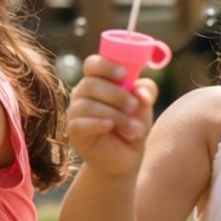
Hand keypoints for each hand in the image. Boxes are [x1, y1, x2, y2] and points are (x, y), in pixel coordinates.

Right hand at [66, 55, 156, 177]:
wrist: (125, 157)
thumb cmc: (132, 124)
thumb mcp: (144, 105)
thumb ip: (146, 91)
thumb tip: (140, 92)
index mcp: (98, 81)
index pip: (93, 64)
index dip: (106, 66)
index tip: (123, 74)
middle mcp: (82, 93)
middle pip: (91, 84)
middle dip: (116, 95)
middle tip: (134, 107)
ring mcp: (75, 112)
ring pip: (88, 105)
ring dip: (116, 115)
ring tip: (134, 129)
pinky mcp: (74, 131)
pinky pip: (80, 123)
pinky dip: (98, 123)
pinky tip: (111, 128)